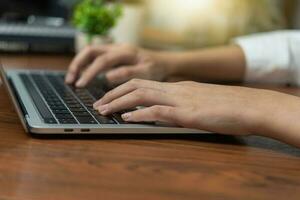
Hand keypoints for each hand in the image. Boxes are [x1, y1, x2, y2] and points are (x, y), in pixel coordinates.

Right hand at [65, 44, 167, 86]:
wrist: (163, 62)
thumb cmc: (156, 69)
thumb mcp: (146, 73)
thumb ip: (128, 74)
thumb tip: (107, 77)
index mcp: (125, 52)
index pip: (102, 60)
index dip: (90, 72)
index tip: (80, 85)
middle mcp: (117, 47)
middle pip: (91, 51)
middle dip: (78, 65)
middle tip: (70, 81)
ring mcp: (114, 49)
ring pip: (91, 52)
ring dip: (79, 64)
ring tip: (72, 80)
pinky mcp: (113, 54)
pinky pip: (95, 57)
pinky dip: (86, 65)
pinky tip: (83, 77)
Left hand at [93, 79, 278, 135]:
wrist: (252, 106)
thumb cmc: (228, 106)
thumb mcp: (199, 103)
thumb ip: (180, 106)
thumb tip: (161, 113)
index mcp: (178, 87)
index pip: (144, 83)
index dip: (123, 89)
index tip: (109, 97)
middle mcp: (176, 90)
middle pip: (137, 85)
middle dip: (114, 93)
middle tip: (99, 103)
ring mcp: (181, 100)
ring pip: (142, 95)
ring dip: (119, 102)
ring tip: (104, 110)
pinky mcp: (189, 114)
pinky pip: (158, 111)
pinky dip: (139, 114)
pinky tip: (126, 118)